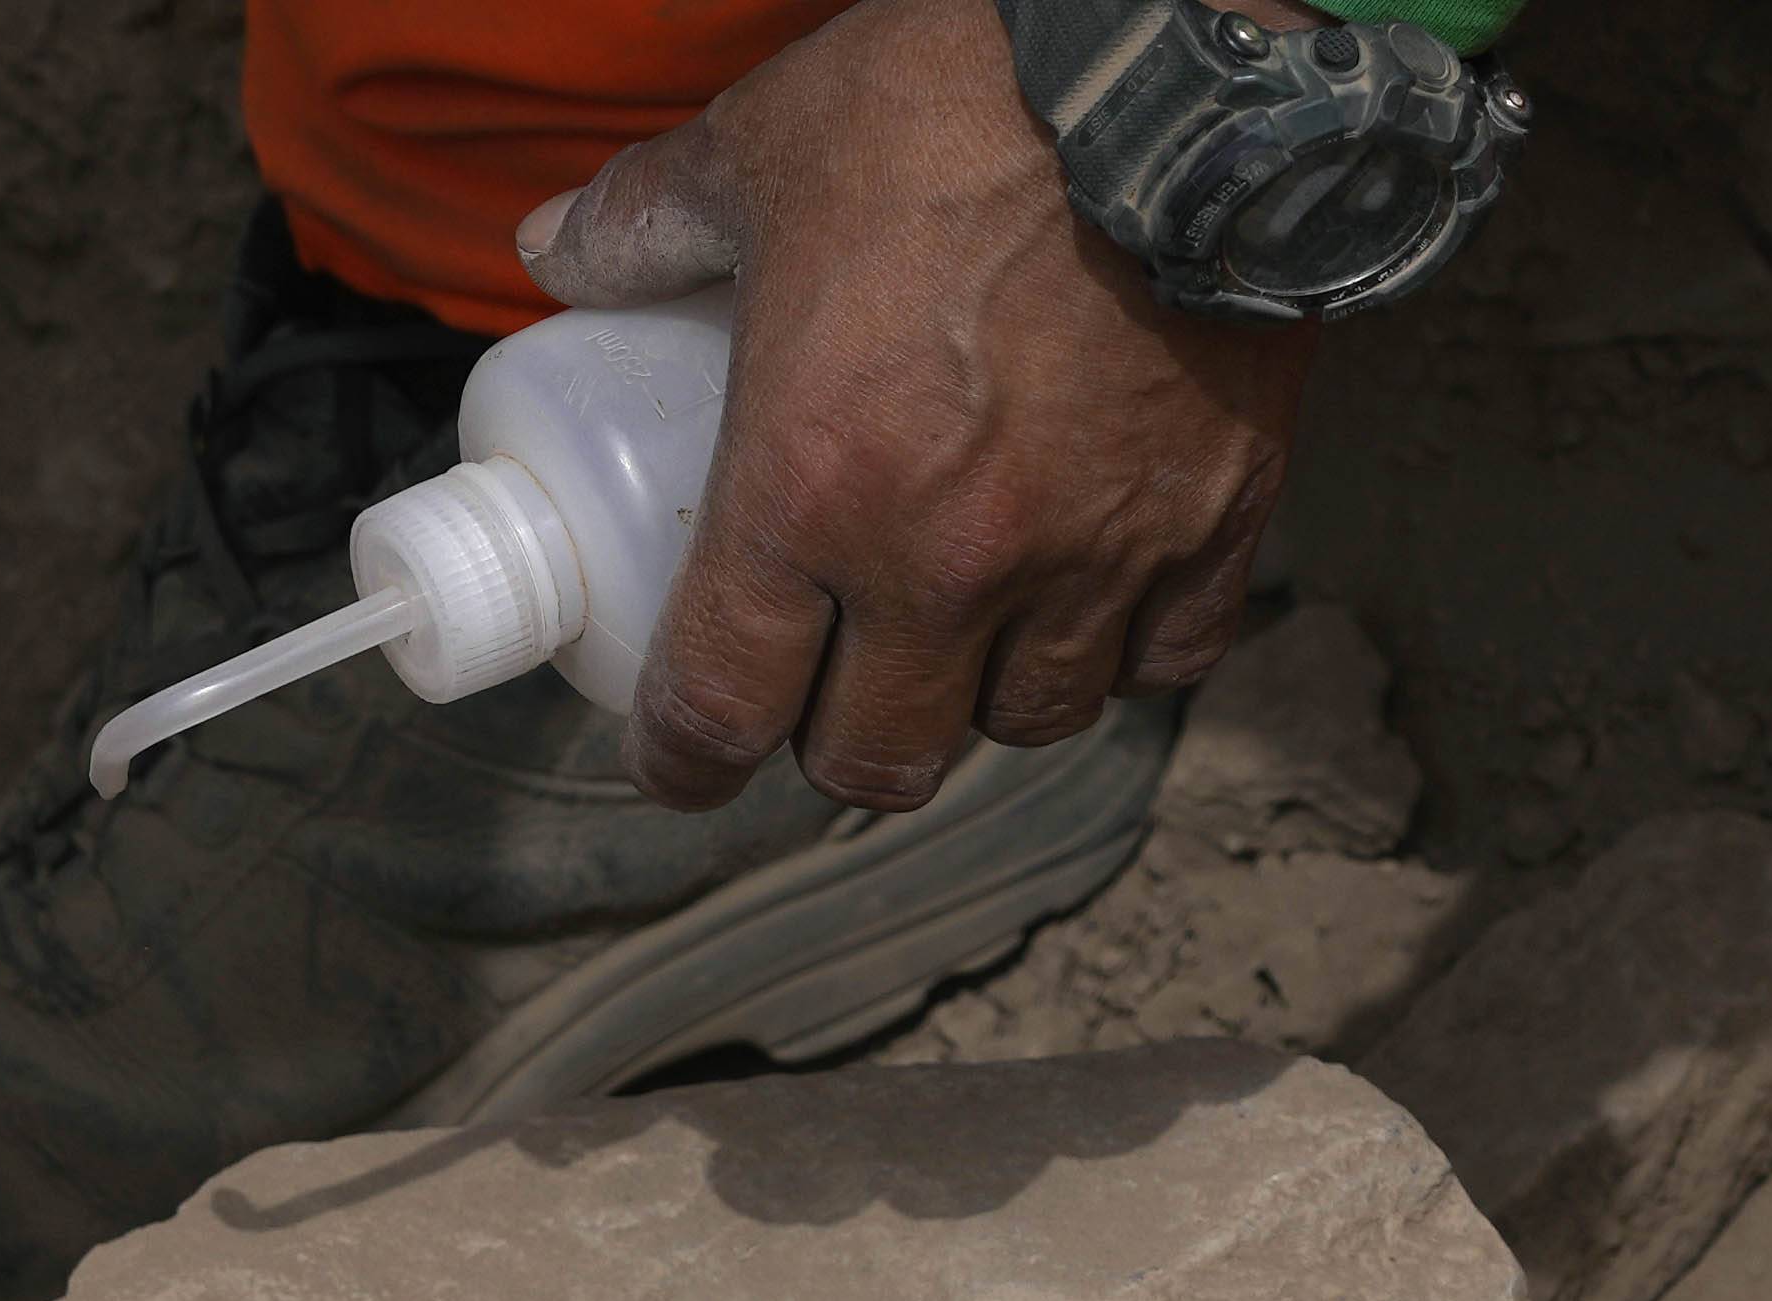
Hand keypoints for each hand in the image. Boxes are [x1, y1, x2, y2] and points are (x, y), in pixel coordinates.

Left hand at [517, 0, 1306, 819]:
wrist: (1171, 65)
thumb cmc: (959, 102)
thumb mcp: (766, 149)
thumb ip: (649, 217)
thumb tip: (558, 250)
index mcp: (810, 489)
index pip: (720, 707)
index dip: (683, 757)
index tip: (678, 756)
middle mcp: (946, 560)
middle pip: (878, 760)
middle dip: (837, 745)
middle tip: (826, 690)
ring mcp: (1090, 556)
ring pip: (1027, 722)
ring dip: (980, 701)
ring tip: (962, 639)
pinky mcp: (1213, 522)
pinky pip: (1166, 658)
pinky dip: (1122, 651)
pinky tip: (1091, 602)